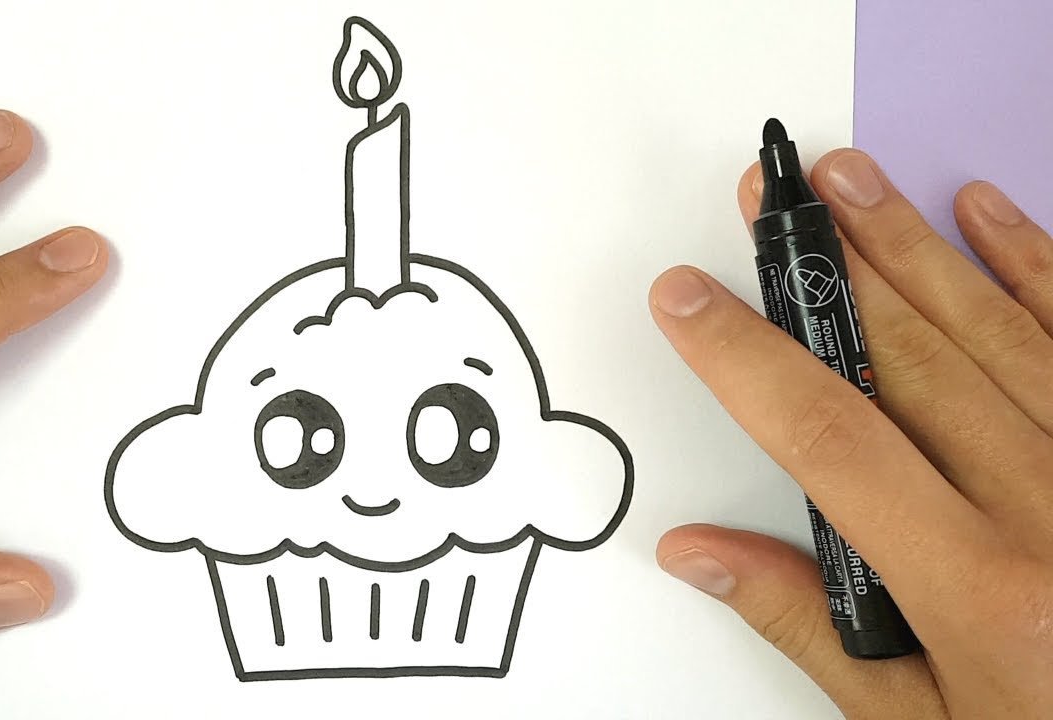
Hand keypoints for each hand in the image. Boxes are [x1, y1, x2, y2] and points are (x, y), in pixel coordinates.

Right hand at [651, 149, 1052, 717]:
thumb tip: (696, 552)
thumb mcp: (918, 719)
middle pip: (914, 360)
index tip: (689, 302)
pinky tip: (985, 211)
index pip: (831, 441)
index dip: (747, 360)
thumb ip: (807, 625)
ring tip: (851, 179)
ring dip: (912, 245)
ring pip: (996, 329)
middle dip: (827, 270)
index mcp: (981, 589)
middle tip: (772, 199)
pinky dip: (1036, 265)